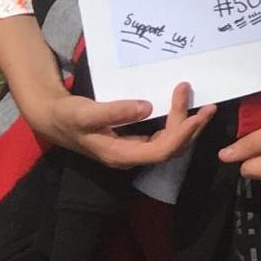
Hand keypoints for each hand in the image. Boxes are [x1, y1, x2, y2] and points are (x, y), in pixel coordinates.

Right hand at [22, 78, 214, 169]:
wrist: (54, 118)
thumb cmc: (68, 116)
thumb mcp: (86, 113)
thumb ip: (115, 111)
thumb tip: (147, 107)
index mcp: (121, 154)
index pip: (161, 150)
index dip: (182, 134)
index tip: (197, 113)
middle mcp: (131, 156)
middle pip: (171, 148)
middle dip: (191, 128)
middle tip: (206, 104)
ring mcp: (134, 149)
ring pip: (170, 144)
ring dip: (188, 126)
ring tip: (204, 106)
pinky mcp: (135, 141)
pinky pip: (163, 137)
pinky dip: (177, 124)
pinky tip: (184, 109)